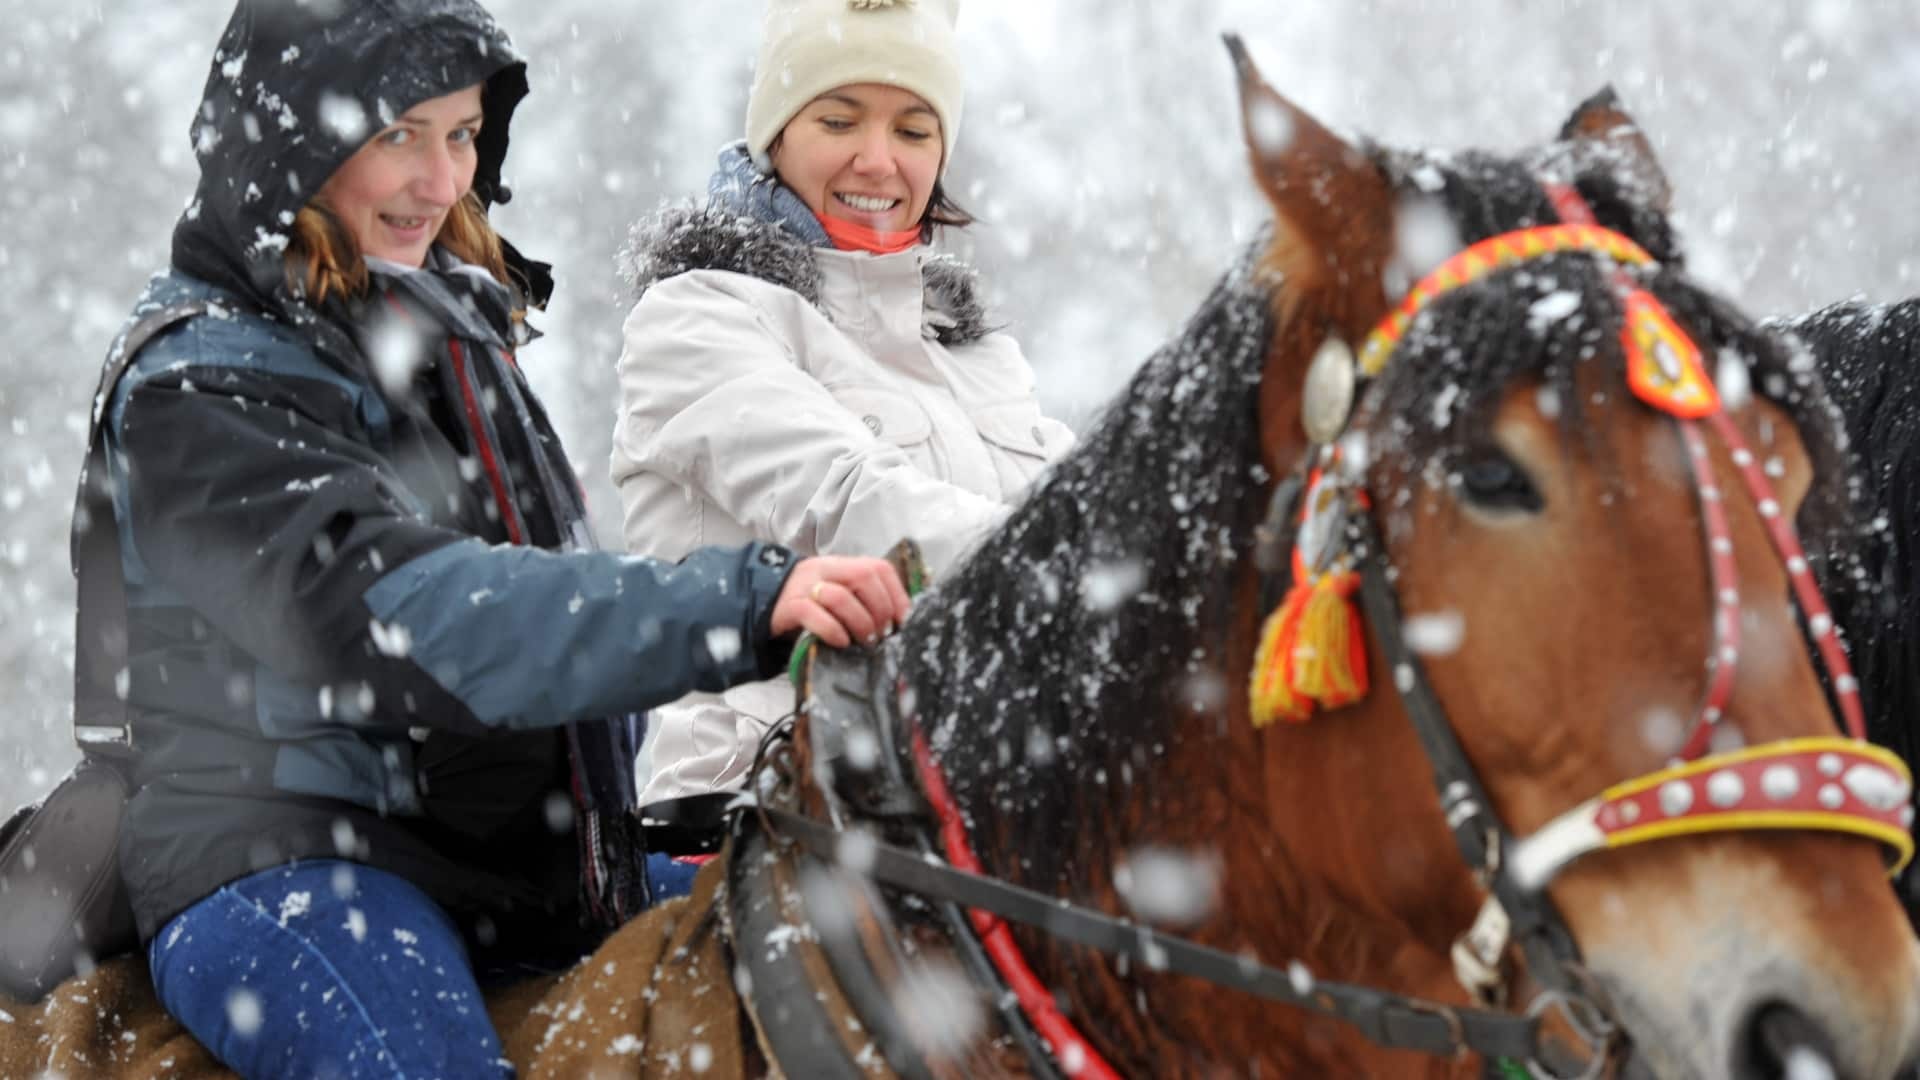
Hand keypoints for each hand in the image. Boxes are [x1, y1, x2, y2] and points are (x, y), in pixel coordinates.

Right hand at [770, 556, 911, 647]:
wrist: (760, 603)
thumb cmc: (809, 605)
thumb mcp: (837, 593)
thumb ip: (862, 599)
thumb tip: (898, 622)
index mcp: (842, 565)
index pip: (878, 567)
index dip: (896, 594)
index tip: (903, 620)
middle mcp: (824, 570)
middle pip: (863, 577)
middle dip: (880, 609)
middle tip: (882, 634)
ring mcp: (804, 586)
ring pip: (840, 596)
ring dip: (861, 622)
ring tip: (866, 642)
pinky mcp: (788, 606)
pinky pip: (812, 614)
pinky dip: (832, 630)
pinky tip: (842, 642)